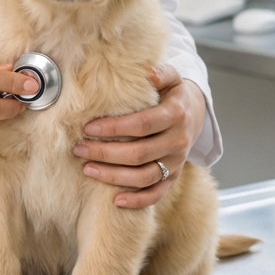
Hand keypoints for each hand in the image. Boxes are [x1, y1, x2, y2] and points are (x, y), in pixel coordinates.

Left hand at [72, 66, 205, 208]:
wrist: (195, 114)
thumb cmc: (174, 94)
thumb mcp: (172, 78)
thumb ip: (161, 72)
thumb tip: (148, 72)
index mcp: (176, 116)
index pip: (141, 125)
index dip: (114, 128)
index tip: (88, 128)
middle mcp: (178, 142)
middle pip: (138, 153)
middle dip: (105, 153)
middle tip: (78, 149)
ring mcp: (176, 163)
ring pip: (144, 177)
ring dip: (114, 176)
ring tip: (87, 169)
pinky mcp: (174, 177)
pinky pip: (156, 194)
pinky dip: (137, 201)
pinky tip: (115, 201)